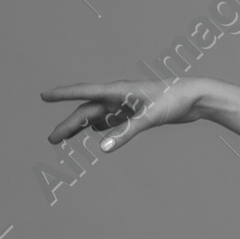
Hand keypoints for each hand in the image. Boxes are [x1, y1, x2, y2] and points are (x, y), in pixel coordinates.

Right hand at [39, 75, 203, 155]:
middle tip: (52, 139)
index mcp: (118, 90)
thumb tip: (102, 148)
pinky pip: (113, 120)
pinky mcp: (136, 111)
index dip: (62, 94)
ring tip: (63, 138)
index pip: (83, 92)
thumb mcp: (149, 118)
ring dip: (81, 127)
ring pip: (97, 116)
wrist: (195, 97)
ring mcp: (126, 104)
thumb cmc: (173, 101)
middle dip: (68, 124)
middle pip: (87, 111)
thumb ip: (125, 133)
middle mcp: (118, 95)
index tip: (44, 96)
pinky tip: (95, 132)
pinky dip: (101, 127)